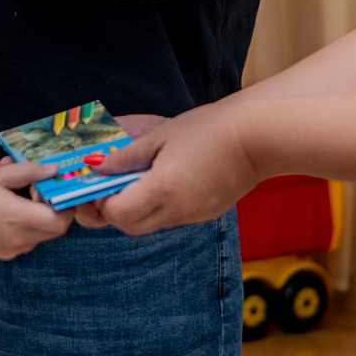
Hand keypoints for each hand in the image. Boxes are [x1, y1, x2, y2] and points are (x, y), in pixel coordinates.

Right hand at [0, 160, 71, 259]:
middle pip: (55, 229)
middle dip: (53, 209)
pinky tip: (3, 208)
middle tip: (35, 190)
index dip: (64, 205)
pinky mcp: (2, 253)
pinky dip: (24, 225)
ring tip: (14, 195)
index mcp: (20, 218)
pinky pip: (25, 239)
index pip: (61, 220)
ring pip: (41, 234)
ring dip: (37, 216)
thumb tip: (53, 169)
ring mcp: (12, 249)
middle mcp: (21, 239)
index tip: (52, 188)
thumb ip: (29, 171)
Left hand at [73, 103, 260, 235]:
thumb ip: (126, 156)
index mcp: (163, 188)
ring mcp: (194, 215)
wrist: (258, 137)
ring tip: (141, 178)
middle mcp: (177, 210)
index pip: (117, 214)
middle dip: (115, 211)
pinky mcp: (207, 214)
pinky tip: (168, 180)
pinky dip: (161, 206)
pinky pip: (173, 218)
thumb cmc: (210, 129)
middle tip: (113, 186)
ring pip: (151, 224)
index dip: (103, 201)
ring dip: (138, 208)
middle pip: (130, 227)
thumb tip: (97, 167)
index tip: (101, 184)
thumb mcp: (160, 136)